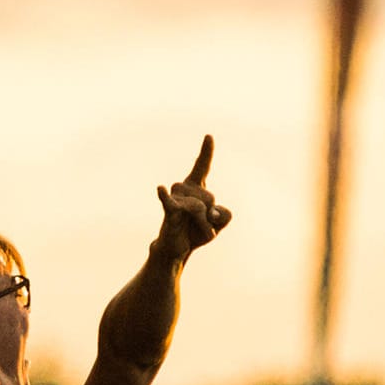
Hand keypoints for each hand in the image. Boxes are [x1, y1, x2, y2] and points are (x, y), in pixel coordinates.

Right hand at [151, 136, 231, 260]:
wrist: (179, 248)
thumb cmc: (197, 231)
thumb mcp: (220, 223)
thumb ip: (225, 214)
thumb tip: (211, 212)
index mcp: (197, 187)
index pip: (202, 166)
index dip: (206, 152)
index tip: (209, 136)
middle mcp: (184, 188)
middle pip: (210, 198)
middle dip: (211, 218)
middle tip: (203, 228)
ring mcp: (176, 198)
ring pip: (200, 208)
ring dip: (203, 225)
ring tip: (195, 230)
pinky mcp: (169, 211)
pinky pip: (168, 201)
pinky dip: (164, 195)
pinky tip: (160, 188)